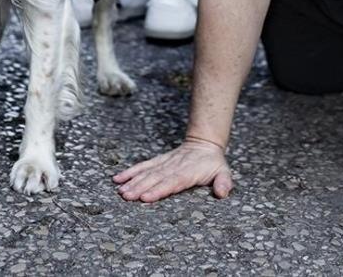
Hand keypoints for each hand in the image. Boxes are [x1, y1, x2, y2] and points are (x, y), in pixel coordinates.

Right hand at [113, 136, 232, 202]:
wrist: (203, 143)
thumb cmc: (213, 163)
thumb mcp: (224, 171)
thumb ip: (223, 182)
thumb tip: (222, 193)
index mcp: (188, 172)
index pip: (172, 182)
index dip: (159, 189)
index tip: (146, 197)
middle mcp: (173, 167)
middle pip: (155, 179)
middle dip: (140, 188)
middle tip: (126, 196)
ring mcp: (164, 163)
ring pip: (147, 173)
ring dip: (133, 182)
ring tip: (121, 191)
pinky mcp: (158, 161)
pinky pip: (143, 166)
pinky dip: (130, 172)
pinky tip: (118, 178)